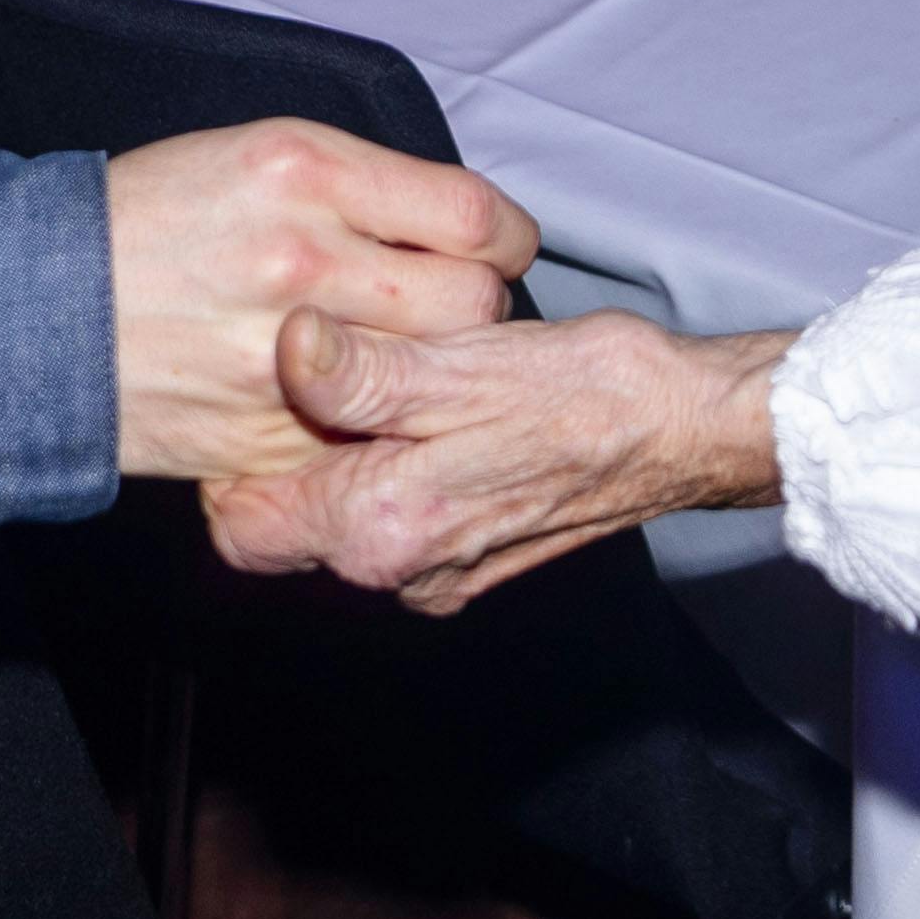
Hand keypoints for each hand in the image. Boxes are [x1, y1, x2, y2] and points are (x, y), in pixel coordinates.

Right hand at [105, 121, 536, 480]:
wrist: (28, 308)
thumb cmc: (145, 221)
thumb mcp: (252, 155)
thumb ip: (360, 185)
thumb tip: (455, 224)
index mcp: (304, 171)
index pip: (470, 212)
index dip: (501, 238)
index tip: (494, 248)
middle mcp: (303, 259)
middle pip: (471, 301)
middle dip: (474, 307)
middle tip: (446, 307)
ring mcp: (286, 357)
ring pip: (432, 376)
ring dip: (435, 371)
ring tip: (406, 357)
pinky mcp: (267, 435)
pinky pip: (368, 438)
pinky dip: (374, 428)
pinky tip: (352, 404)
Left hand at [202, 310, 788, 610]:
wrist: (685, 427)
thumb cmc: (585, 391)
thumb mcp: (463, 366)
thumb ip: (364, 371)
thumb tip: (289, 344)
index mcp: (384, 530)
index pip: (241, 524)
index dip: (234, 456)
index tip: (264, 392)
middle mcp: (401, 572)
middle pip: (285, 525)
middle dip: (289, 452)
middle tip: (326, 369)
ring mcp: (437, 573)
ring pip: (338, 523)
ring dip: (345, 460)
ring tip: (387, 383)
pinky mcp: (468, 561)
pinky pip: (392, 525)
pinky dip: (392, 475)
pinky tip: (431, 417)